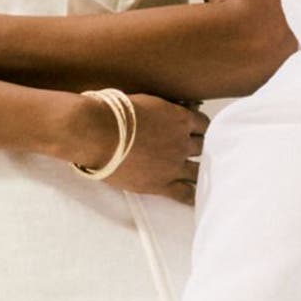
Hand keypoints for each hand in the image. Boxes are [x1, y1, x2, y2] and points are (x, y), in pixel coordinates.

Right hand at [76, 92, 208, 204]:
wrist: (97, 133)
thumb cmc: (115, 112)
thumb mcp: (146, 101)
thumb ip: (165, 108)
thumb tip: (174, 108)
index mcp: (179, 119)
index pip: (203, 124)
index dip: (198, 129)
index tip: (194, 132)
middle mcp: (182, 142)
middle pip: (203, 147)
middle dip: (197, 148)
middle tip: (191, 152)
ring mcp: (174, 165)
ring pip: (199, 171)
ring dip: (199, 171)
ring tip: (199, 175)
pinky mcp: (161, 184)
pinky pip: (184, 193)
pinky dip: (192, 196)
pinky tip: (196, 198)